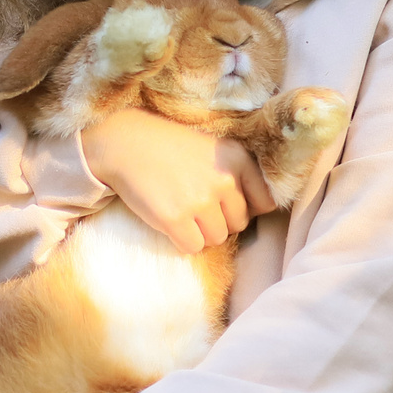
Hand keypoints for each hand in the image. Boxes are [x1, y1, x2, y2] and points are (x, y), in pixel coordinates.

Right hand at [80, 107, 274, 253]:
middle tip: (197, 206)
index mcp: (237, 159)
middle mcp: (224, 180)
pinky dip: (183, 241)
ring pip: (217, 239)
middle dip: (221, 221)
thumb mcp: (214, 149)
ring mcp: (199, 201)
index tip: (227, 203)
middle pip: (239, 224)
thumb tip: (261, 212)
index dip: (248, 208)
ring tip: (184, 212)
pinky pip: (193, 247)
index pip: (266, 203)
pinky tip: (172, 221)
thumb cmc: (171, 149)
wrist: (126, 145)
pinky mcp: (175, 219)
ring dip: (201, 233)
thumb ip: (239, 175)